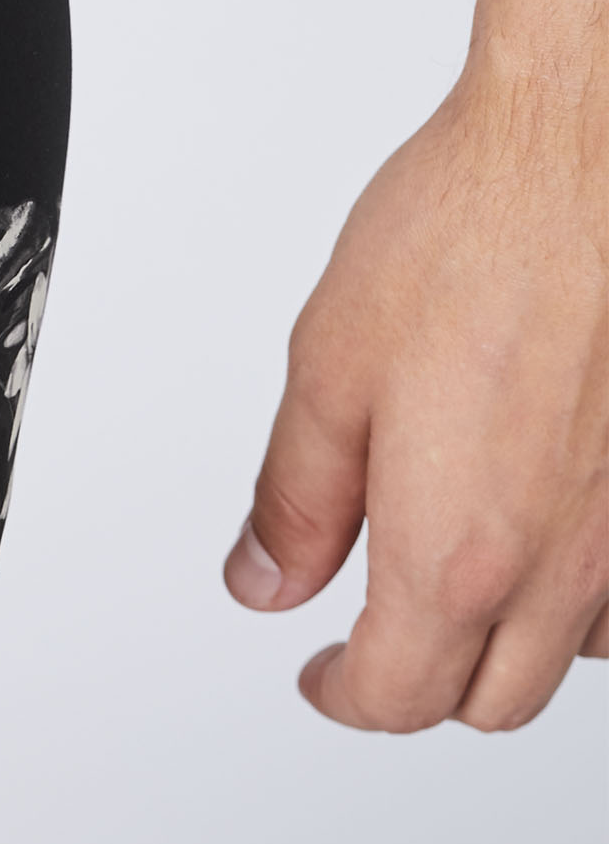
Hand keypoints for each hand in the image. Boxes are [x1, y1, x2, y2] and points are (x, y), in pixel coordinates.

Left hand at [225, 51, 608, 728]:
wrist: (593, 144)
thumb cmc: (482, 227)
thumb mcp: (332, 368)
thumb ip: (298, 498)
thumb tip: (267, 579)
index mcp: (458, 551)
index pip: (397, 696)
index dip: (344, 695)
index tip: (325, 674)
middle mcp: (564, 560)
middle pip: (494, 699)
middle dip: (425, 685)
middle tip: (379, 642)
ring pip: (580, 652)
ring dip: (519, 640)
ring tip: (470, 582)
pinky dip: (594, 590)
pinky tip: (560, 537)